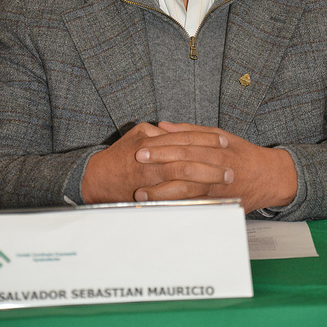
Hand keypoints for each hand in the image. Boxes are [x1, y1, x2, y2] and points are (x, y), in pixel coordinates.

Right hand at [81, 120, 232, 203]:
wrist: (96, 179)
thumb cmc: (118, 156)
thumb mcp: (137, 135)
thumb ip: (158, 132)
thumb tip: (176, 130)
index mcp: (151, 143)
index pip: (184, 139)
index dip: (206, 140)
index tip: (223, 142)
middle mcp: (152, 160)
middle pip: (188, 159)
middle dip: (212, 163)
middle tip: (230, 166)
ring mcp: (150, 179)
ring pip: (184, 178)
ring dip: (207, 178)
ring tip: (224, 180)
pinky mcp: (149, 196)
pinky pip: (174, 196)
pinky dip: (192, 196)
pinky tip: (208, 196)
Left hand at [134, 121, 297, 212]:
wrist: (267, 177)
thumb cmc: (240, 153)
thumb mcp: (218, 135)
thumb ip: (189, 131)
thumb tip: (162, 126)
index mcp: (214, 149)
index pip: (183, 146)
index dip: (161, 148)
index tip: (141, 149)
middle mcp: (215, 168)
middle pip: (182, 167)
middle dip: (158, 166)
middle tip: (136, 166)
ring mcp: (215, 189)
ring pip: (186, 191)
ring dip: (161, 193)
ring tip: (140, 194)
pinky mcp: (216, 204)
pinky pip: (193, 207)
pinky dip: (175, 208)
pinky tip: (159, 209)